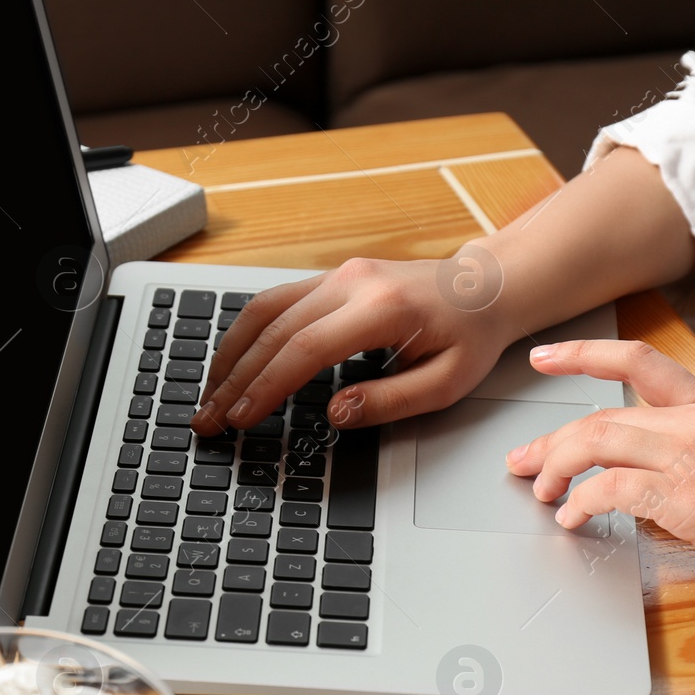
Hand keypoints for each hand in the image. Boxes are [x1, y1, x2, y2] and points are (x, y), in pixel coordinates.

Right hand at [191, 254, 517, 435]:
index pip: (305, 348)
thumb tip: (336, 414)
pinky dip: (246, 335)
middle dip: (234, 379)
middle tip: (208, 420)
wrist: (486, 287)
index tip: (241, 418)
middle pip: (272, 330)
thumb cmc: (470, 336)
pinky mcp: (331, 277)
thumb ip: (390, 401)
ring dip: (231, 354)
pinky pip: (275, 302)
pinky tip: (232, 365)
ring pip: (264, 310)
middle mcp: (352, 282)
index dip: (266, 386)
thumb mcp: (446, 383)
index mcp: (382, 308)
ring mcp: (338, 274)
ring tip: (211, 396)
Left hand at [505, 340, 694, 636]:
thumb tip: (645, 485)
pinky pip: (612, 491)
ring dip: (555, 470)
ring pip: (596, 444)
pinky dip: (580, 503)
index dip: (583, 354)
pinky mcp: (692, 501)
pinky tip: (573, 519)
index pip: (639, 361)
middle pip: (599, 416)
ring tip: (542, 493)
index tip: (543, 357)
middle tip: (522, 463)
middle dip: (548, 440)